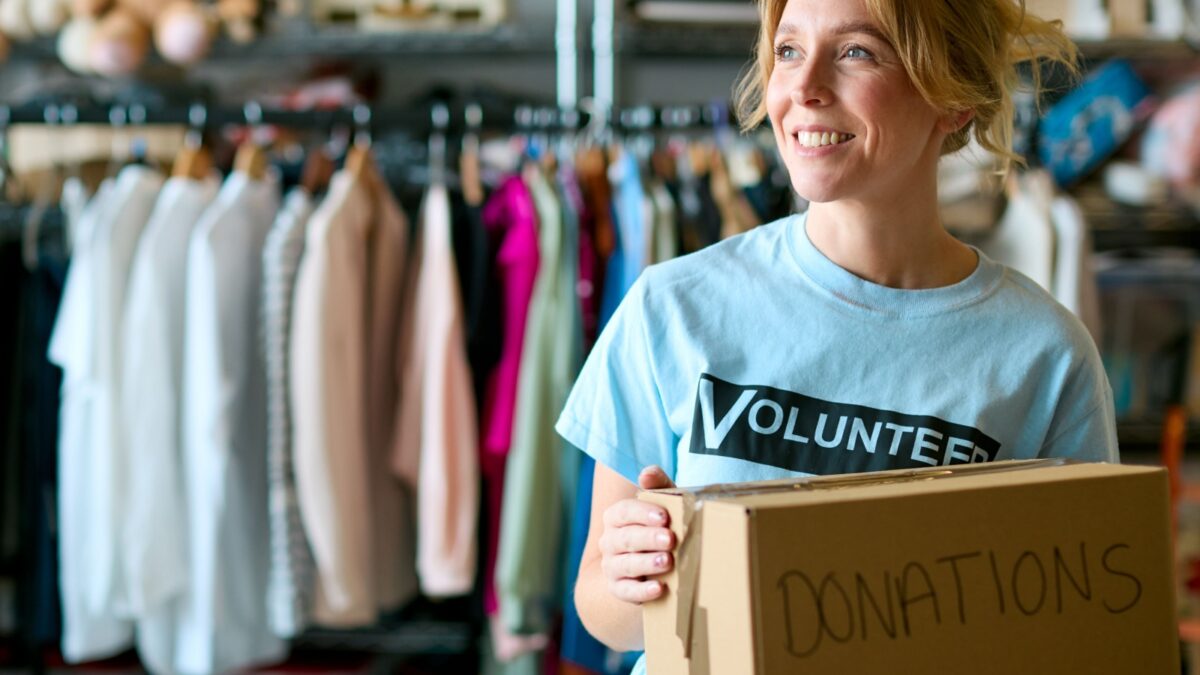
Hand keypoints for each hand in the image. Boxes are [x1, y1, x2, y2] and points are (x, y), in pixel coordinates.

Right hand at [598, 466, 677, 604]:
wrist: (652, 564)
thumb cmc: (662, 527)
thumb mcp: (664, 504)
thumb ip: (658, 485)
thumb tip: (647, 473)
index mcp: (616, 517)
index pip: (623, 512)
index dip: (642, 513)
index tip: (664, 516)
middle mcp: (609, 541)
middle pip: (625, 538)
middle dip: (648, 538)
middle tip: (670, 539)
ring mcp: (611, 566)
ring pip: (625, 564)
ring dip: (646, 562)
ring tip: (668, 562)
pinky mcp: (619, 589)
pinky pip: (626, 591)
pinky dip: (642, 591)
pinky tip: (659, 588)